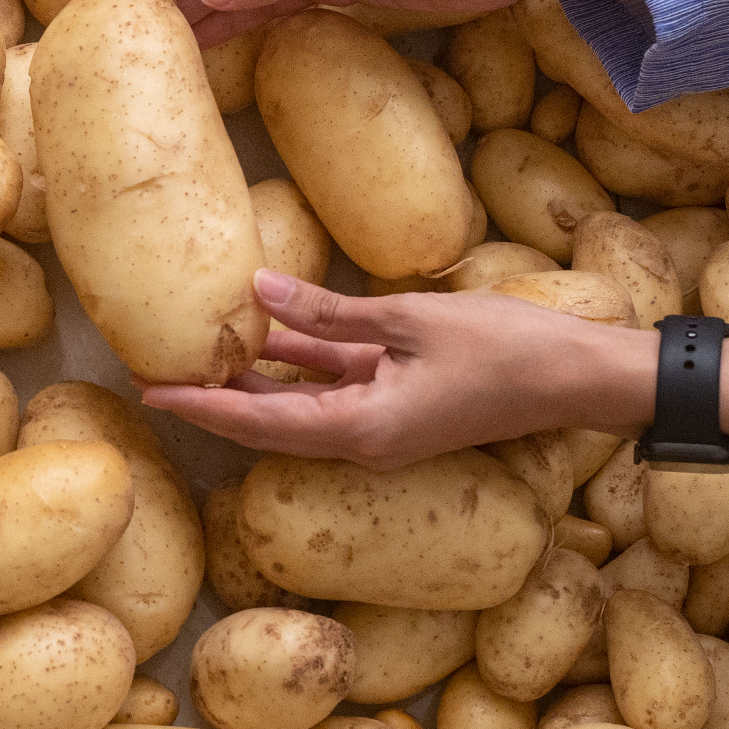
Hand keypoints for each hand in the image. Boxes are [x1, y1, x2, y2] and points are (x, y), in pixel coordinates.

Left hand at [139, 270, 655, 469]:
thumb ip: (328, 312)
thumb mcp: (409, 320)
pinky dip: (295, 363)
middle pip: (265, 421)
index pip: (258, 423)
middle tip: (148, 369)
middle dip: (207, 397)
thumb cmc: (506, 348)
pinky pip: (331, 385)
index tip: (150, 392)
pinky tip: (260, 330)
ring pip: (295, 402)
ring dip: (247, 379)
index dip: (199, 406)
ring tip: (189, 349)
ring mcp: (379, 423)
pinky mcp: (396, 402)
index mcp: (362, 429)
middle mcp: (363, 438)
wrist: (580, 375)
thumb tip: (257, 290)